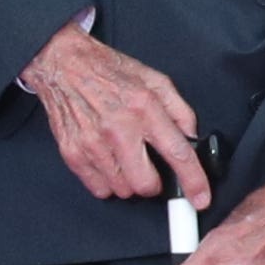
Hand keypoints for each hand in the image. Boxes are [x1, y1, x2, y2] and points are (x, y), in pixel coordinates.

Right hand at [25, 22, 210, 204]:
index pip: (177, 153)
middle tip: (153, 170)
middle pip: (145, 184)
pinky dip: (108, 182)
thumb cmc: (111, 72)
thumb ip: (180, 110)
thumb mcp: (156, 80)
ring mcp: (92, 143)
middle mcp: (118, 129)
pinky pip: (98, 188)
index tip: (201, 199)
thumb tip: (193, 138)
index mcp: (144, 108)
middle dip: (155, 184)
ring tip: (127, 161)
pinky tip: (110, 163)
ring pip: (122, 189)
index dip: (193, 181)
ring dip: (130, 183)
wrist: (64, 64)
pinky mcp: (72, 152)